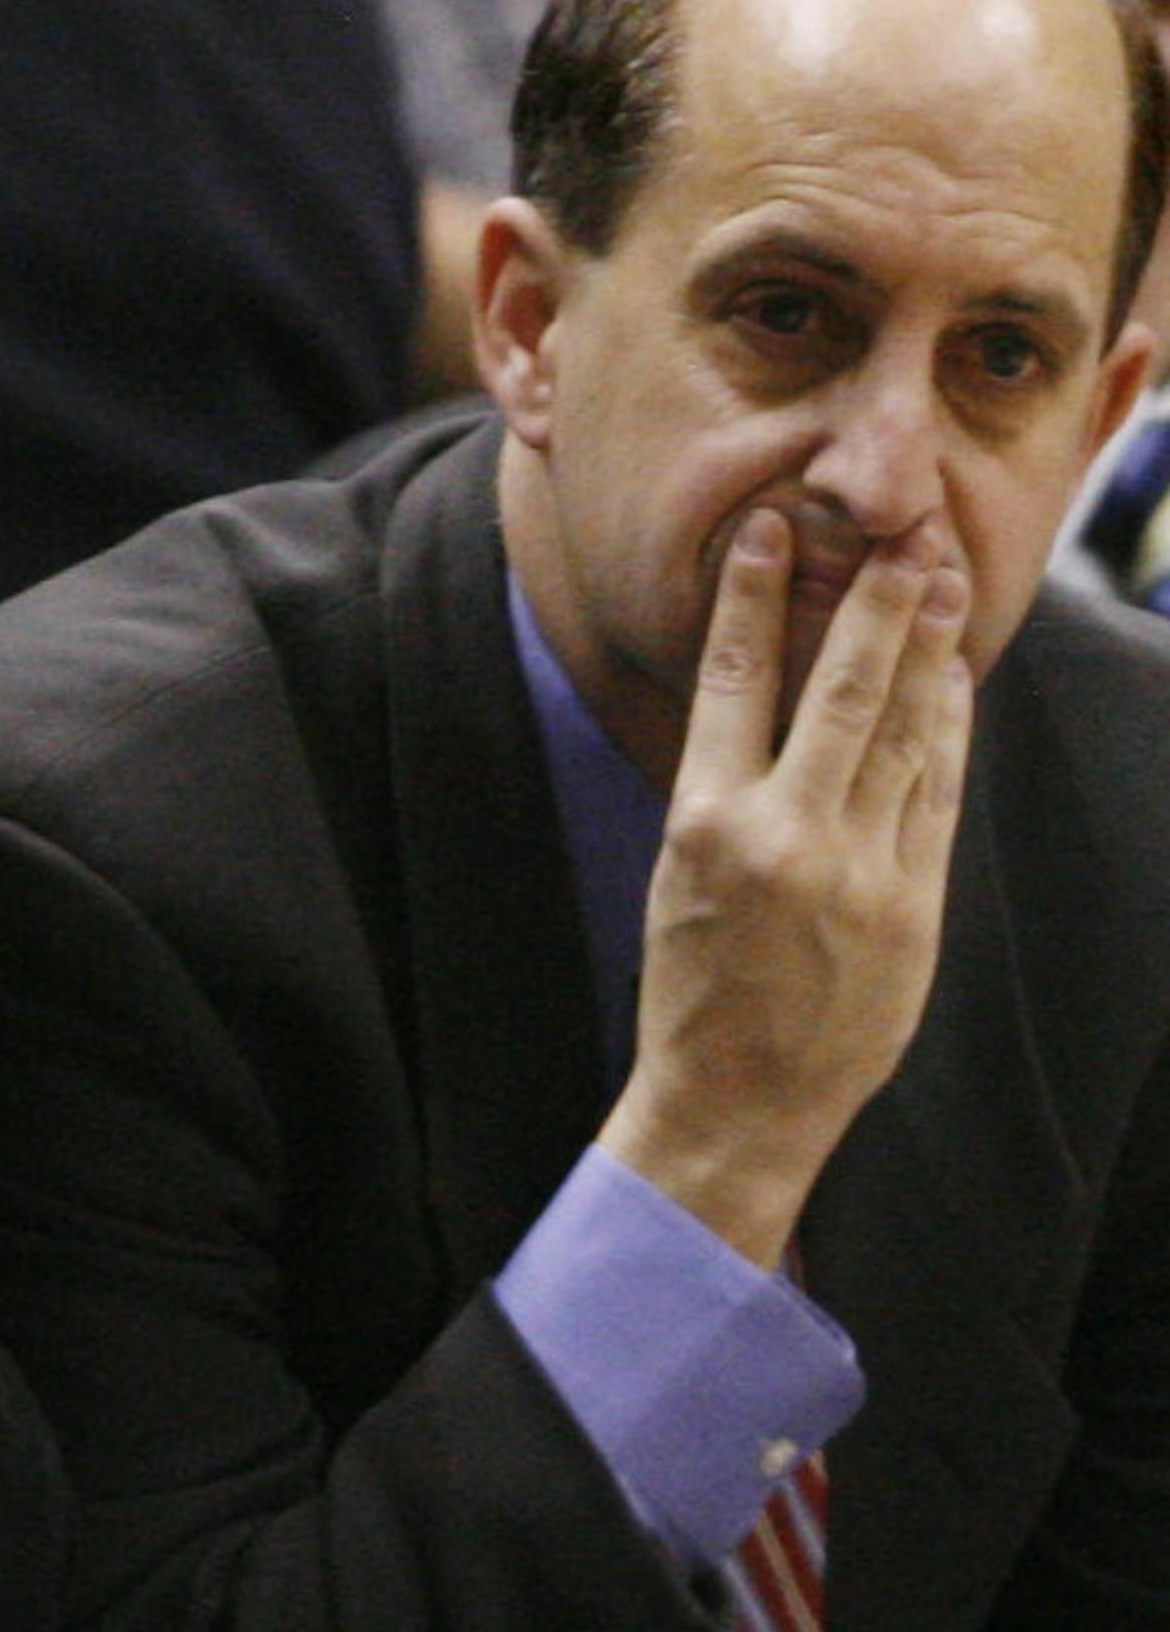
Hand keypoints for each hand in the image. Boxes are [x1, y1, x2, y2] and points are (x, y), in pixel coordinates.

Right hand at [599, 507, 972, 1265]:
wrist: (739, 1102)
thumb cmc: (691, 986)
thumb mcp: (677, 876)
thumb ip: (729, 789)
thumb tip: (778, 693)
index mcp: (706, 825)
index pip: (735, 682)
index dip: (755, 598)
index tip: (771, 529)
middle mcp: (786, 839)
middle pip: (843, 691)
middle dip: (875, 602)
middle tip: (900, 529)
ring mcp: (859, 874)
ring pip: (904, 733)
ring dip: (926, 648)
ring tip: (940, 578)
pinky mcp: (912, 909)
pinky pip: (937, 795)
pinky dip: (948, 730)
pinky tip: (954, 679)